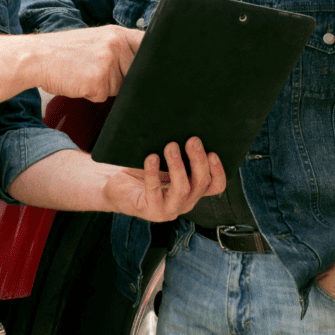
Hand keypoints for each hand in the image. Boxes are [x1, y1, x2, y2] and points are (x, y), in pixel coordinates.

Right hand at [33, 25, 143, 101]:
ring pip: (119, 88)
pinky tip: (78, 81)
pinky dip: (91, 94)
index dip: (150, 62)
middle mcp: (116, 44)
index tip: (144, 69)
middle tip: (95, 70)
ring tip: (84, 74)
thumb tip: (140, 70)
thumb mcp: (95, 41)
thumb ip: (118, 49)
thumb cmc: (63, 52)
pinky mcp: (98, 79)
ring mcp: (108, 61)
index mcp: (117, 33)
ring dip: (103, 88)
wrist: (36, 57)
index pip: (149, 47)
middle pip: (136, 74)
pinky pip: (103, 96)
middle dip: (120, 79)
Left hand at [102, 137, 226, 221]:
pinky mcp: (150, 210)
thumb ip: (176, 151)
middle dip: (199, 161)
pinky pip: (154, 191)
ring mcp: (168, 209)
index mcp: (192, 190)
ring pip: (182, 190)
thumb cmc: (141, 170)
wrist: (115, 186)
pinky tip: (151, 158)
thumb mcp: (163, 160)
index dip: (218, 171)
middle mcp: (184, 202)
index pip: (215, 186)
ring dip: (178, 166)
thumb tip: (183, 124)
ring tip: (171, 147)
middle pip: (201, 184)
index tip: (213, 152)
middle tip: (192, 140)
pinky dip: (153, 172)